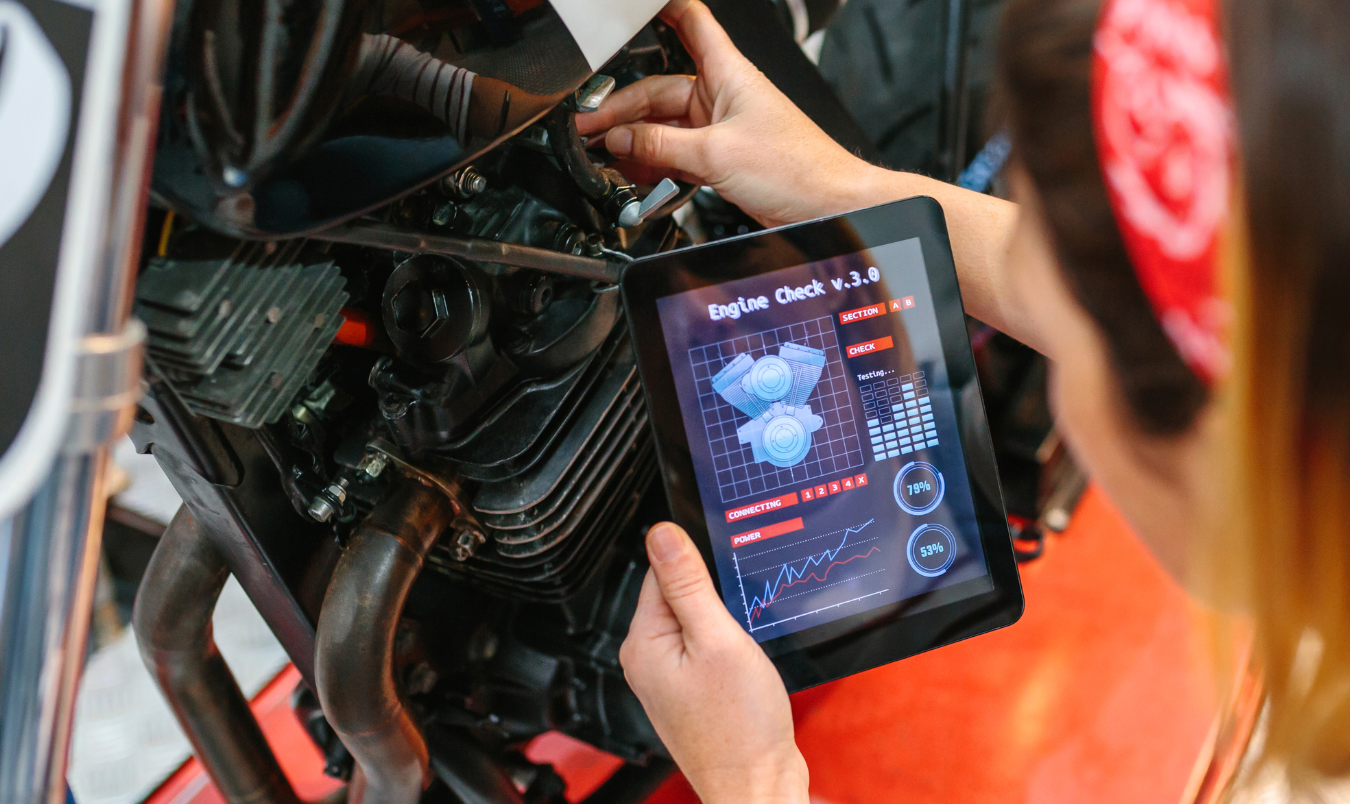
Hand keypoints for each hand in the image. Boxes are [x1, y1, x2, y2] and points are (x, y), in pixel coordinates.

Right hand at [575, 0, 883, 228]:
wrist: (826, 206)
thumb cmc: (797, 169)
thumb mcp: (716, 155)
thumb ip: (661, 147)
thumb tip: (620, 140)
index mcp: (728, 73)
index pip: (690, 21)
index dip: (660, 8)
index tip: (628, 9)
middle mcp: (723, 95)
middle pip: (659, 90)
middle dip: (622, 109)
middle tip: (589, 128)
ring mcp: (721, 128)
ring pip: (665, 126)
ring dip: (636, 141)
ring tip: (606, 154)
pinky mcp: (722, 158)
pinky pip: (677, 153)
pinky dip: (655, 162)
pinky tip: (636, 171)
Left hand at [620, 523, 807, 803]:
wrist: (757, 786)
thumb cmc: (739, 727)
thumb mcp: (718, 639)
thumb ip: (688, 583)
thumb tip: (661, 532)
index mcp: (643, 642)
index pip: (662, 571)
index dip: (700, 568)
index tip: (726, 581)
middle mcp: (647, 660)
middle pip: (680, 595)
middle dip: (715, 599)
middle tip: (739, 625)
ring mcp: (669, 679)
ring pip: (698, 622)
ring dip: (725, 626)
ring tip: (743, 651)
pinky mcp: (692, 692)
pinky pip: (707, 649)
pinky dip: (729, 648)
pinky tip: (744, 666)